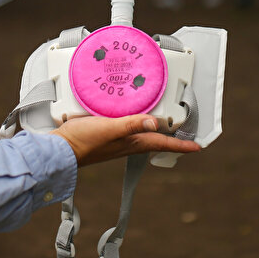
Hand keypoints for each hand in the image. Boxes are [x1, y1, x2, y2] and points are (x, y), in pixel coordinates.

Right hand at [51, 114, 200, 166]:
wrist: (60, 148)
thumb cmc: (85, 142)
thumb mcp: (110, 129)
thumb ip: (131, 124)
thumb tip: (155, 123)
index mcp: (133, 142)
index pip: (163, 143)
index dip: (181, 145)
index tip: (198, 146)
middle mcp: (128, 141)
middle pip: (156, 139)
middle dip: (171, 135)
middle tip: (185, 129)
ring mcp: (117, 138)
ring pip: (142, 132)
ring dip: (154, 126)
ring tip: (164, 117)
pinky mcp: (105, 131)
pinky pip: (127, 125)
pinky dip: (134, 118)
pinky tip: (130, 109)